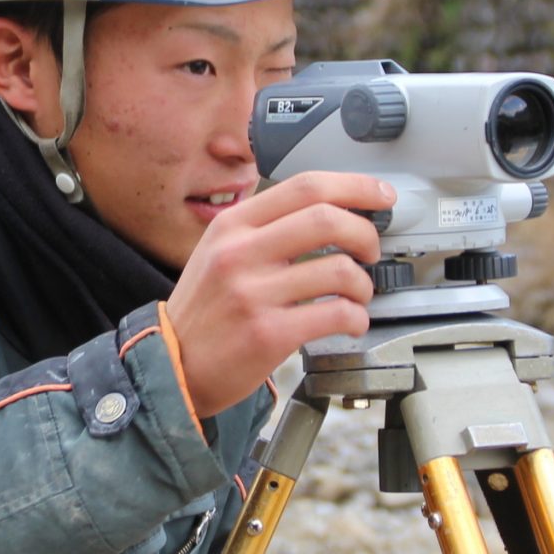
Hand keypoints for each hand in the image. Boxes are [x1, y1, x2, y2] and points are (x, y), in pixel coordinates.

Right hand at [162, 173, 391, 418]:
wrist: (174, 367)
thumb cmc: (204, 312)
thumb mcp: (218, 253)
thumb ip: (265, 229)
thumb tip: (330, 213)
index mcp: (232, 225)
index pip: (305, 186)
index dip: (354, 187)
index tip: (380, 195)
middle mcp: (240, 253)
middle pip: (327, 218)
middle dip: (365, 233)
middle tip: (370, 250)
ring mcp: (252, 293)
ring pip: (339, 270)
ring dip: (364, 285)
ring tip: (357, 296)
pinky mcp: (268, 333)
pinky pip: (335, 314)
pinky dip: (356, 318)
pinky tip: (350, 323)